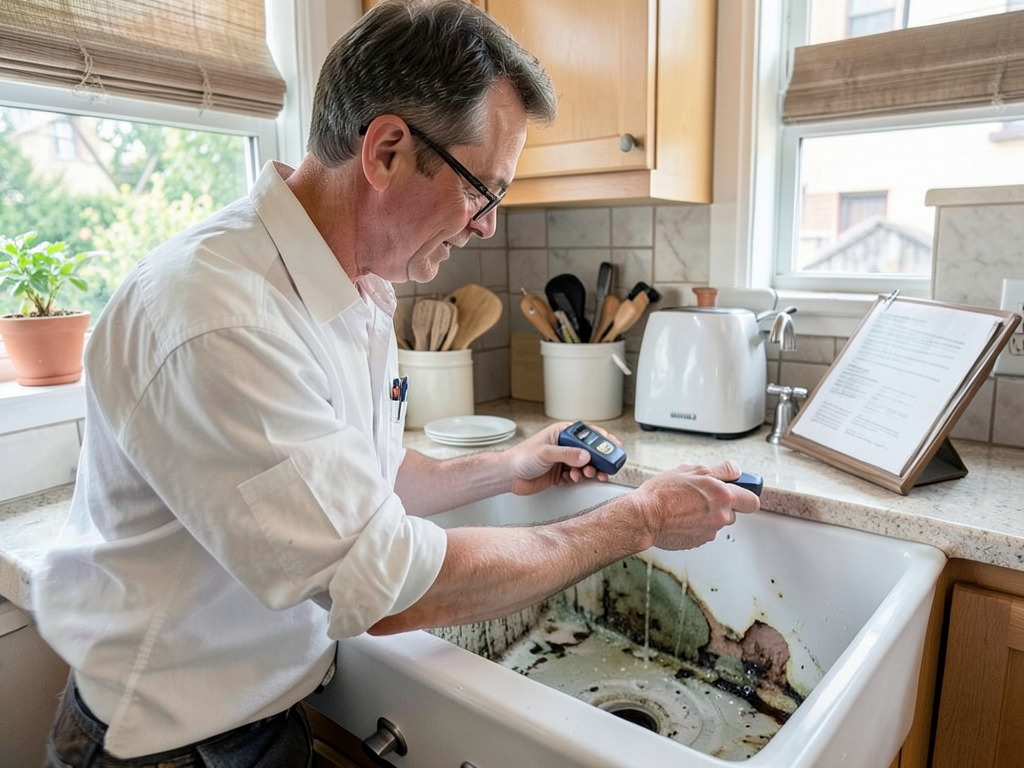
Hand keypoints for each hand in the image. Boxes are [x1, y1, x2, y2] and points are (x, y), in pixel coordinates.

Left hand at [505, 422, 621, 495]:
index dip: (602, 439)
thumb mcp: (546, 453)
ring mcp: (564, 461)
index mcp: (562, 433)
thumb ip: (567, 454)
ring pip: (586, 465)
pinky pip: (578, 476)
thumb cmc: (521, 457)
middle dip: (599, 459)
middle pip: (590, 451)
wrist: (509, 476)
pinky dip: (579, 478)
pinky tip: (574, 478)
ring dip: (590, 471)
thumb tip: (586, 456)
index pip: (588, 433)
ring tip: (589, 474)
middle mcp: (565, 446)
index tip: (614, 446)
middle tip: (606, 466)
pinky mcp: (562, 474)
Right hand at [631, 461, 758, 549]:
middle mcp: (721, 515)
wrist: (644, 516)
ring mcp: (710, 531)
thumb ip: (720, 470)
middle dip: (723, 505)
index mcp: (723, 495)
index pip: (752, 500)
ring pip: (717, 522)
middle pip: (733, 512)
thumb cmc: (662, 493)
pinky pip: (704, 531)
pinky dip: (696, 525)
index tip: (742, 492)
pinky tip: (681, 517)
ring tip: (686, 506)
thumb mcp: (691, 470)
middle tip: (705, 497)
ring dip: (708, 515)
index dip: (746, 495)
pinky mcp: (699, 541)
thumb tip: (734, 471)